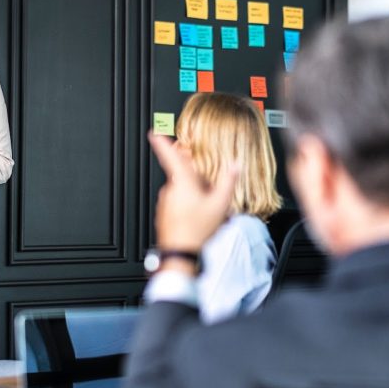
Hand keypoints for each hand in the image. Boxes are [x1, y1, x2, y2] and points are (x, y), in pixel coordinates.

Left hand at [148, 131, 237, 253]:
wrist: (181, 254)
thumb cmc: (197, 230)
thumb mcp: (220, 204)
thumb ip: (227, 181)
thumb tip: (234, 165)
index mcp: (181, 182)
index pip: (169, 156)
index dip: (161, 143)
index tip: (153, 133)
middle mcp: (170, 190)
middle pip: (181, 175)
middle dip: (195, 178)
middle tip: (209, 189)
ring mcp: (165, 204)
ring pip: (181, 191)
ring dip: (193, 194)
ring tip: (207, 208)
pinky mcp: (164, 216)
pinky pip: (177, 204)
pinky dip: (187, 206)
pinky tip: (198, 218)